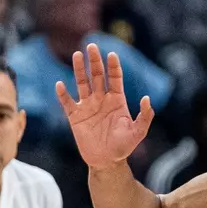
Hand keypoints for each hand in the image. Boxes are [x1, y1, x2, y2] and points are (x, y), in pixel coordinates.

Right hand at [55, 44, 155, 169]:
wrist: (107, 162)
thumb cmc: (123, 147)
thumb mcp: (138, 132)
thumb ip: (144, 116)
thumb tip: (146, 98)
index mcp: (117, 100)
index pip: (115, 78)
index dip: (113, 66)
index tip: (112, 54)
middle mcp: (101, 99)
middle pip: (97, 75)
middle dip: (95, 61)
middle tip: (91, 46)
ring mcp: (87, 106)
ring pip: (82, 83)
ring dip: (79, 69)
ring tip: (78, 55)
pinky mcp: (75, 117)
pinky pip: (67, 103)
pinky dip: (63, 94)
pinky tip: (60, 84)